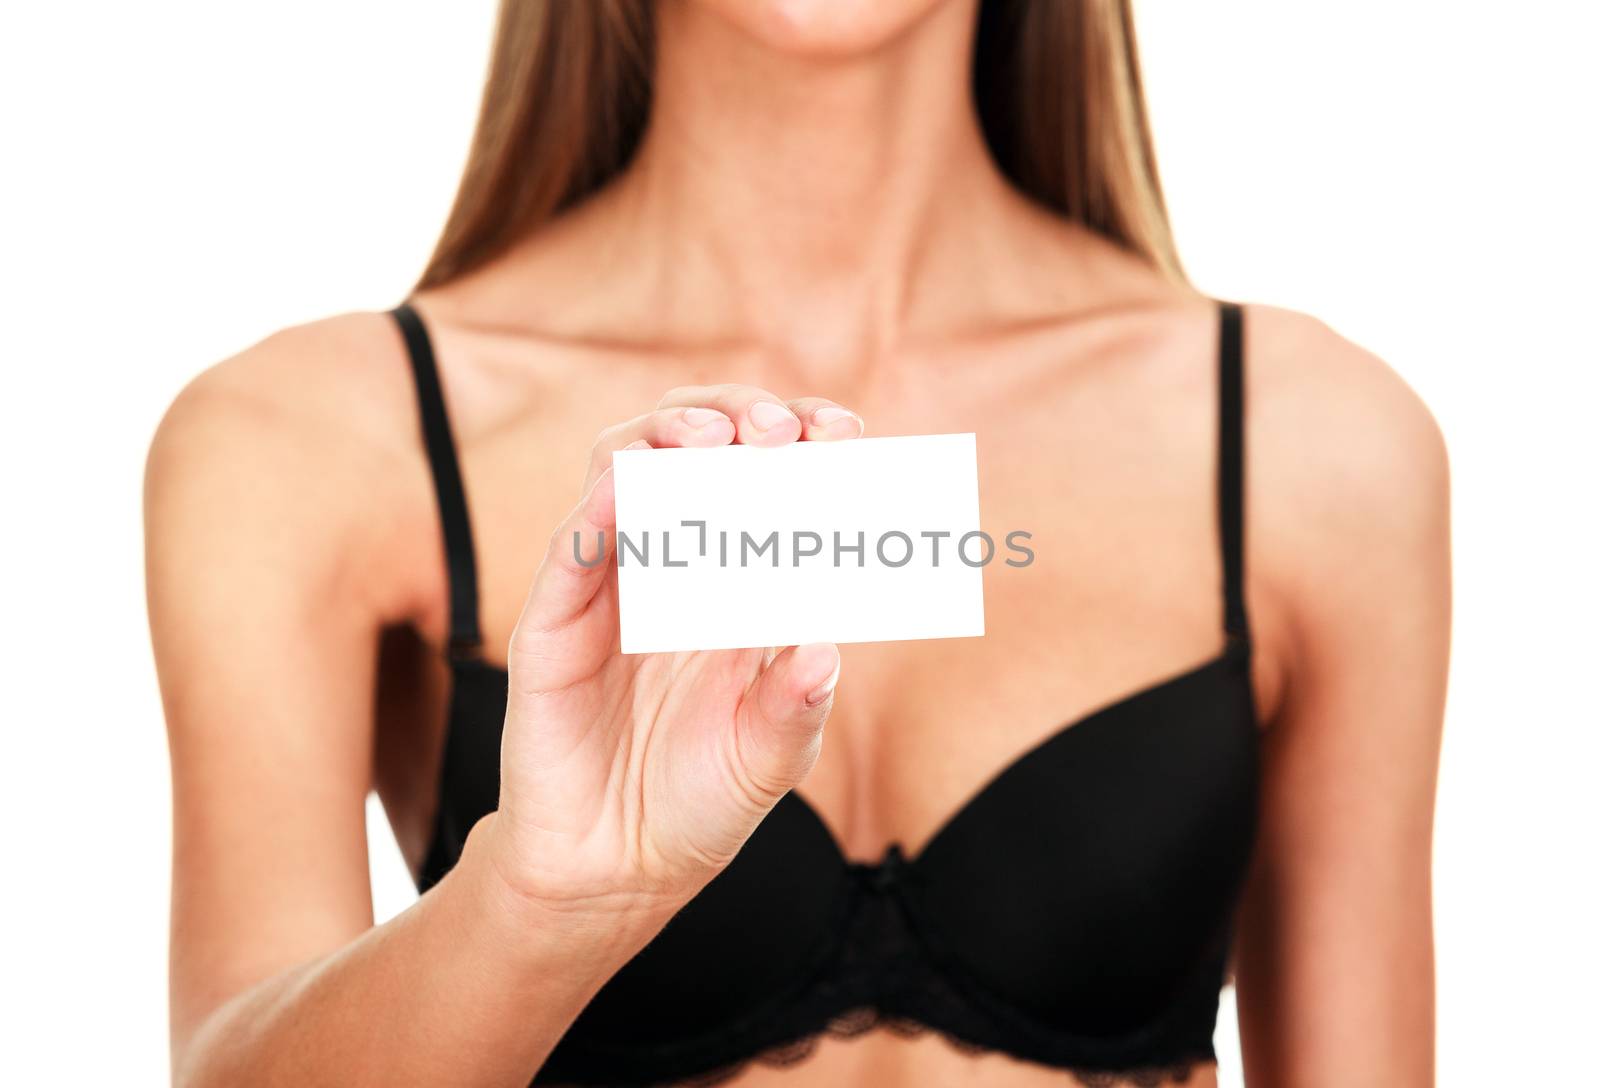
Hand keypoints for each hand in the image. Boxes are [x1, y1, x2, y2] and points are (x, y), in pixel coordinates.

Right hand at [484, 385, 865, 919]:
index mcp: (735, 581)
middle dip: (735, 415)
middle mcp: (672, 565)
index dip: (799, 440)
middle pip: (690, 447)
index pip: (763, 476)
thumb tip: (827, 648)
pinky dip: (599, 507)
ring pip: (622, 469)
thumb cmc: (699, 800)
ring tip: (714, 439)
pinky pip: (570, 548)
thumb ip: (796, 705)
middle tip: (778, 429)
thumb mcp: (769, 757)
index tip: (842, 432)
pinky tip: (632, 487)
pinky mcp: (554, 623)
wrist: (614, 868)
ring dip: (665, 436)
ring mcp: (609, 586)